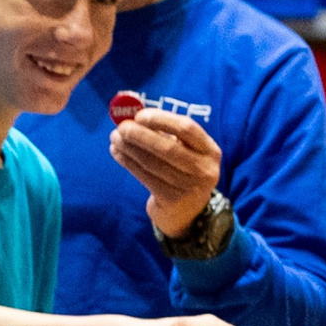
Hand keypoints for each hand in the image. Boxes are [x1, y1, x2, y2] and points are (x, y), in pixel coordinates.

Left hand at [109, 107, 222, 237]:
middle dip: (141, 135)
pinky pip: (145, 176)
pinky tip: (117, 153)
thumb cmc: (182, 171)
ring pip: (152, 163)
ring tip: (115, 138)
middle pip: (168, 148)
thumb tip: (133, 113)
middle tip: (121, 127)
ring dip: (129, 148)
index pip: (187, 128)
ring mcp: (188, 187)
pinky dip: (128, 162)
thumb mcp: (185, 151)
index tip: (139, 115)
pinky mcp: (171, 200)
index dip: (162, 119)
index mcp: (210, 150)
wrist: (187, 212)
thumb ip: (165, 132)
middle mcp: (204, 169)